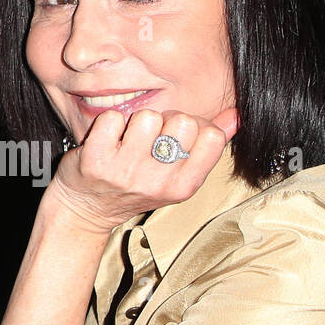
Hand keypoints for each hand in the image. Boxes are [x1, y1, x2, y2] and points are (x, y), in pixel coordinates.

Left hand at [44, 107, 238, 233]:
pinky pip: (113, 118)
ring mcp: (126, 173)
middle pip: (182, 122)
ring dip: (136, 121)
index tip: (177, 137)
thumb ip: (209, 144)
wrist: (86, 209)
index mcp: (184, 187)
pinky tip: (108, 142)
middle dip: (166, 121)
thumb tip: (237, 115)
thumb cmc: (136, 185)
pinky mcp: (96, 162)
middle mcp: (158, 183)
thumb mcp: (177, 174)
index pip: (211, 137)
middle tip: (149, 138)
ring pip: (147, 116)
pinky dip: (109, 123)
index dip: (196, 126)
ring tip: (127, 142)